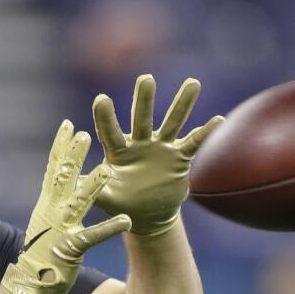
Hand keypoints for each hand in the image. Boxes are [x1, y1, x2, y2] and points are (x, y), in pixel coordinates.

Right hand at [1, 120, 131, 293]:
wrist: (28, 284)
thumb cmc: (40, 254)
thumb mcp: (45, 222)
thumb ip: (53, 203)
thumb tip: (58, 185)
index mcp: (46, 204)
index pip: (53, 169)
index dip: (60, 146)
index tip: (68, 125)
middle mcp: (51, 212)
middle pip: (63, 178)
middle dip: (74, 156)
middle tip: (85, 134)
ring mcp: (60, 229)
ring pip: (78, 202)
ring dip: (93, 186)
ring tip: (107, 170)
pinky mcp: (70, 249)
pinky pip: (92, 236)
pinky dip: (109, 228)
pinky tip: (126, 221)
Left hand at [93, 74, 224, 235]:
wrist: (146, 214)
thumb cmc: (121, 203)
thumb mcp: (104, 198)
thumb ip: (92, 189)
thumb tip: (76, 182)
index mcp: (118, 152)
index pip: (110, 131)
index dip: (105, 116)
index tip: (100, 98)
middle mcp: (140, 144)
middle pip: (142, 118)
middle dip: (144, 99)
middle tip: (146, 78)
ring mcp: (161, 149)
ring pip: (172, 123)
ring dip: (182, 104)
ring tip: (193, 82)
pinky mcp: (179, 158)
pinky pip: (194, 143)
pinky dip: (206, 133)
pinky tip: (218, 119)